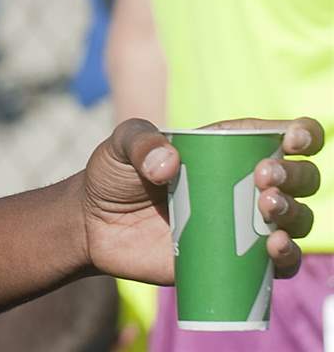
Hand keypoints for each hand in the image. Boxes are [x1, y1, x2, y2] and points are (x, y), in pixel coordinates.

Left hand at [80, 117, 322, 284]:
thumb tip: (169, 164)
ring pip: (297, 219)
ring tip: (267, 209)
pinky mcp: (235, 261)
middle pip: (300, 177)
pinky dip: (287, 257)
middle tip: (264, 178)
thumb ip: (140, 142)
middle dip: (295, 175)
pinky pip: (279, 264)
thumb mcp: (120, 145)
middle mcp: (243, 184)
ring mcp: (243, 224)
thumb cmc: (113, 174)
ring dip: (295, 214)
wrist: (94, 225)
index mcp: (225, 148)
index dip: (302, 133)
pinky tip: (274, 248)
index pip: (281, 135)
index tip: (293, 140)